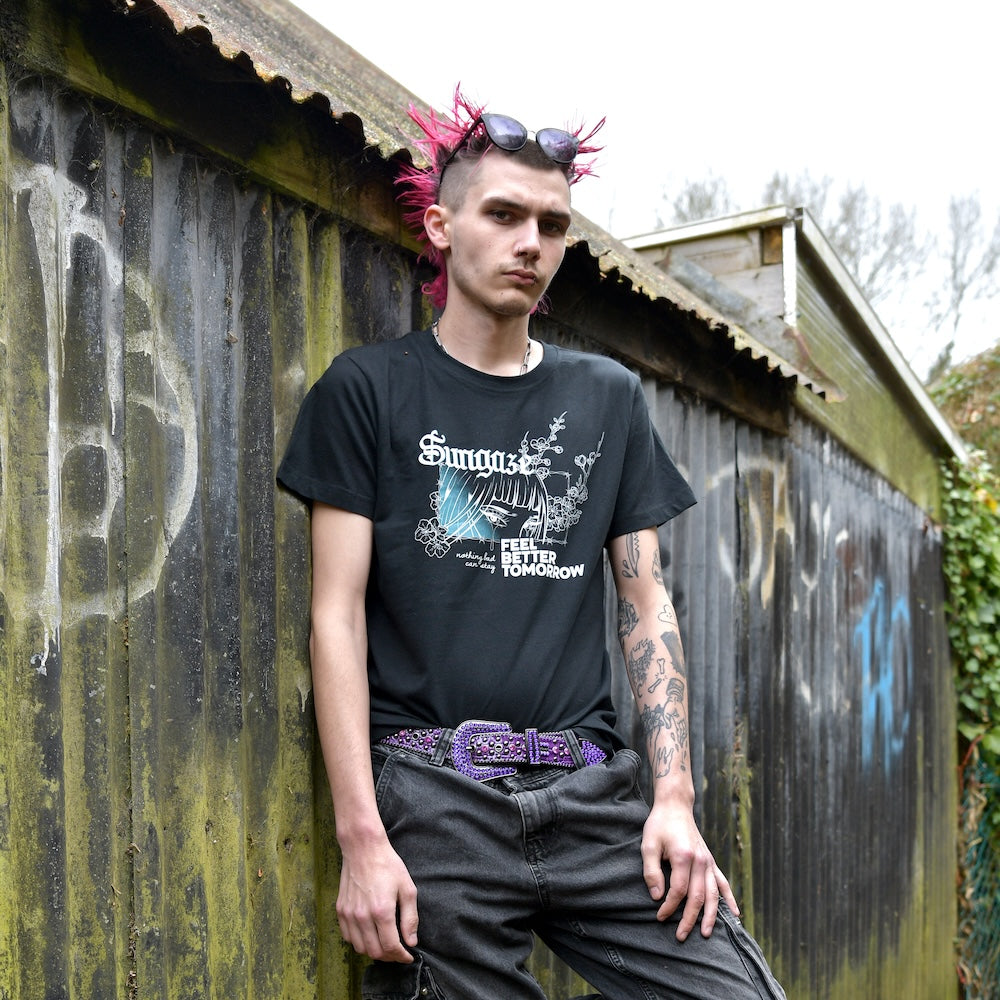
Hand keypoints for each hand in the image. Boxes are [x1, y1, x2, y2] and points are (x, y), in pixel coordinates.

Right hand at [336, 834, 418, 961]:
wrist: (363, 848)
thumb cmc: (387, 865)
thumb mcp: (407, 888)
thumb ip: (410, 918)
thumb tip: (411, 941)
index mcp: (382, 911)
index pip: (391, 947)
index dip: (401, 956)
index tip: (408, 956)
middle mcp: (363, 916)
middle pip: (375, 952)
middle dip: (389, 957)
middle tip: (398, 952)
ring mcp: (349, 914)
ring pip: (360, 948)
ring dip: (374, 951)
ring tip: (385, 945)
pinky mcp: (340, 910)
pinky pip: (348, 937)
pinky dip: (359, 942)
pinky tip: (369, 935)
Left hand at [640, 800, 738, 940]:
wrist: (675, 806)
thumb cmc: (659, 825)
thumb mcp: (648, 845)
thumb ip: (651, 872)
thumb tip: (657, 897)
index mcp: (684, 857)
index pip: (679, 891)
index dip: (669, 907)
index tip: (659, 916)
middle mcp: (700, 861)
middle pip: (698, 897)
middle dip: (689, 919)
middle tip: (680, 936)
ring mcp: (708, 862)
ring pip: (713, 894)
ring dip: (711, 916)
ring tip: (707, 934)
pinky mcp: (711, 861)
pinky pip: (723, 883)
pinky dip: (729, 899)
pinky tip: (735, 915)